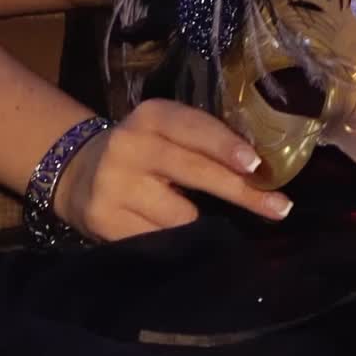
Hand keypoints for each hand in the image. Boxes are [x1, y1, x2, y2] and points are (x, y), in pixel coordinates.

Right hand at [52, 99, 292, 240]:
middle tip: (278, 207)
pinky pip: (158, 238)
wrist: (78, 171)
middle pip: (195, 171)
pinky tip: (176, 235)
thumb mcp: (168, 130)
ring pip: (180, 214)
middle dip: (240, 191)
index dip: (226, 147)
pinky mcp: (104, 221)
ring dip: (201, 220)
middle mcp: (130, 146)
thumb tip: (260, 169)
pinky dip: (176, 240)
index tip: (257, 165)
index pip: (195, 129)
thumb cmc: (145, 148)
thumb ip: (202, 140)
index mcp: (152, 116)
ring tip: (200, 216)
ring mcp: (114, 186)